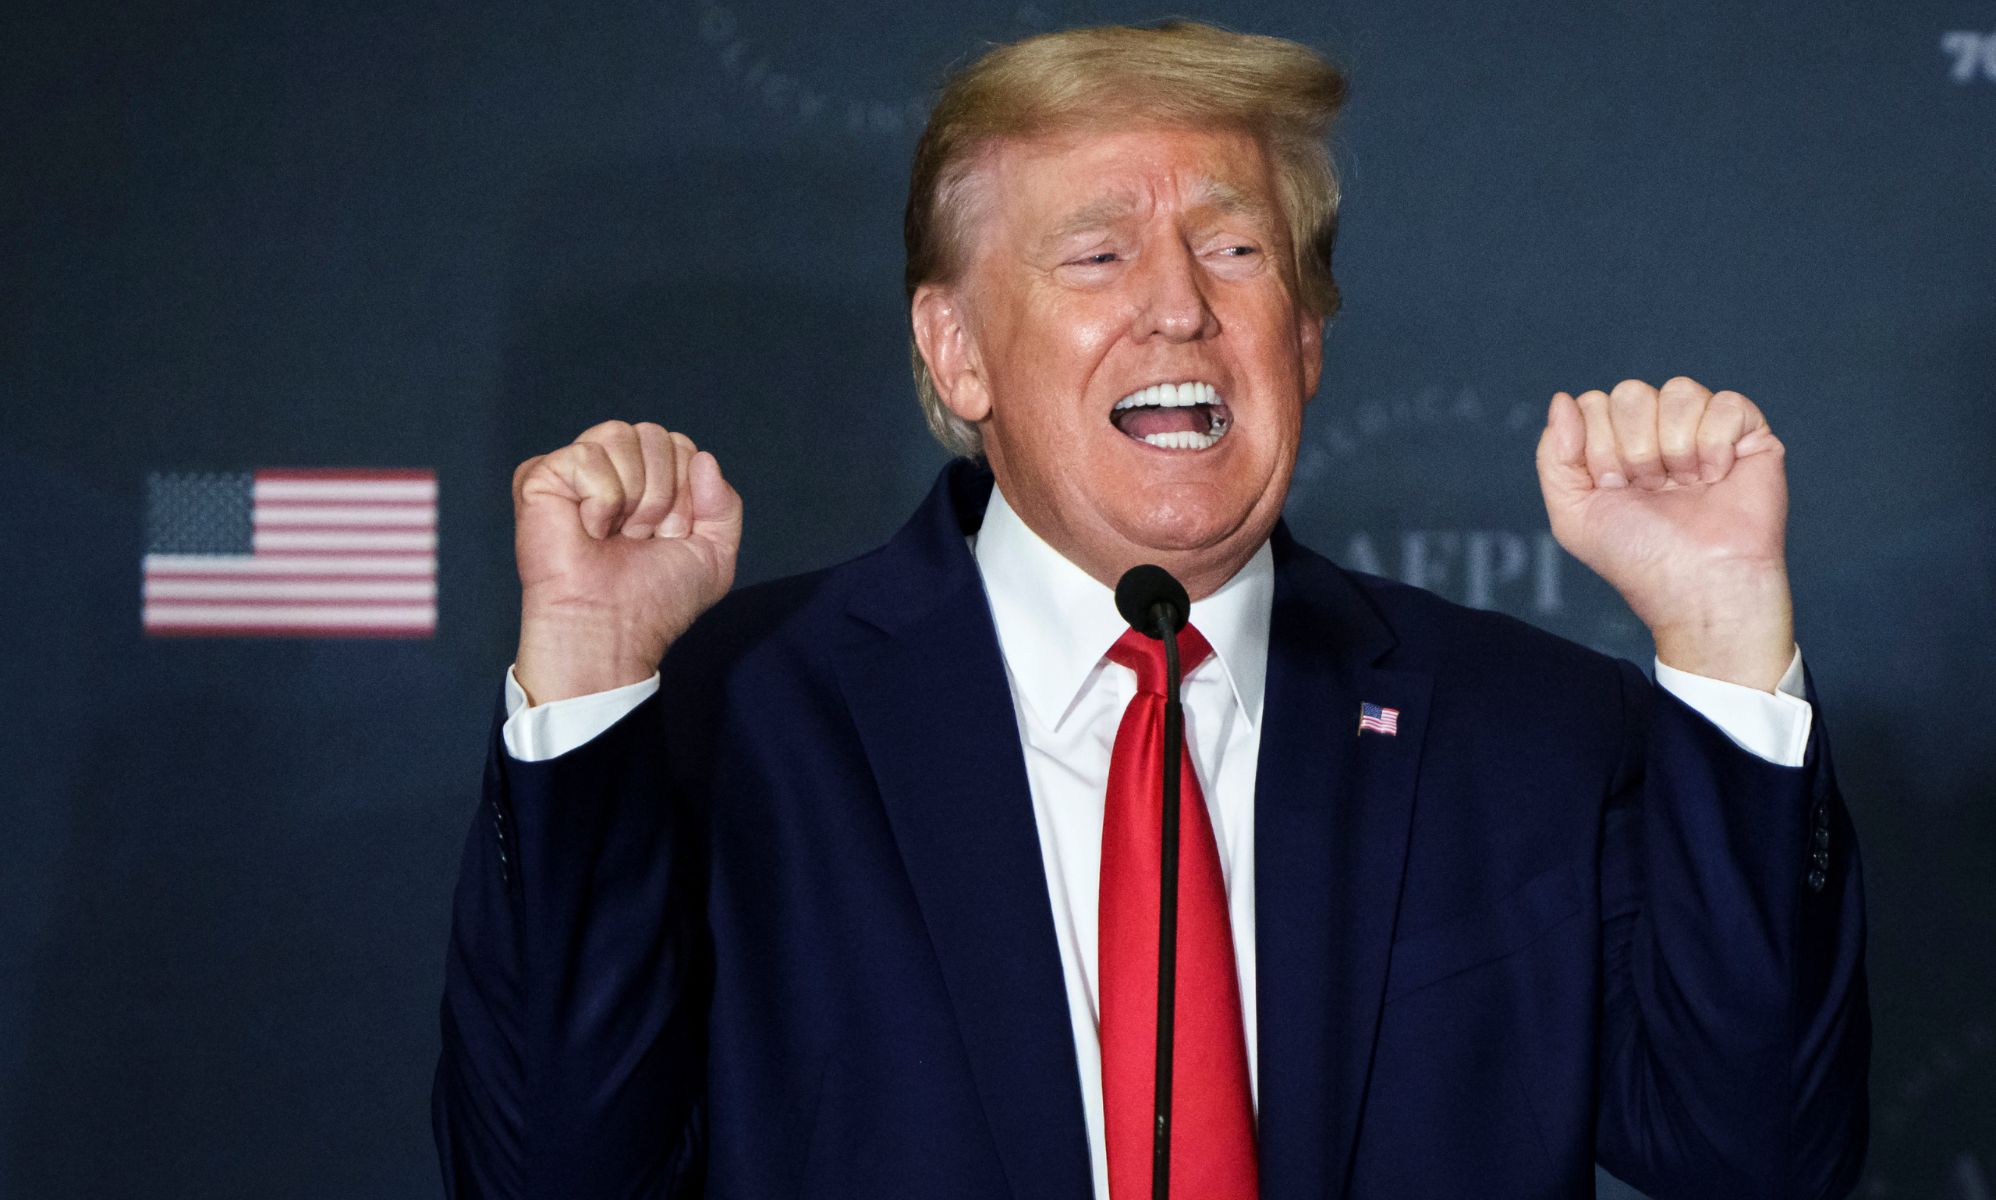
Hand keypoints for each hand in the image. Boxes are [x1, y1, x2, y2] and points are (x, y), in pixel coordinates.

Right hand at [512, 420, 741, 703]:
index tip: (668, 536)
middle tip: (639, 537)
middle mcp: (612, 470)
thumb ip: (725, 504)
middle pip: (656, 435)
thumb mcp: (714, 555)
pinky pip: (587, 455)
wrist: (612, 629)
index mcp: (648, 481)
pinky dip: (600, 499)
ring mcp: (575, 471)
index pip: (682, 447)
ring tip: (614, 533)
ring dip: (633, 496)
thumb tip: (704, 458)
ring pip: (621, 434)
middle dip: (663, 493)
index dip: (687, 493)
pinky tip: (587, 529)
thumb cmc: (654, 600)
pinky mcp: (540, 476)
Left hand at [1536, 377, 1793, 690]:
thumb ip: (1554, 454)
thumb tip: (1562, 399)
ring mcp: (1703, 429)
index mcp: (1616, 444)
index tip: (1614, 488)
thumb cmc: (1638, 557)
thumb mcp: (1572, 514)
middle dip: (1634, 448)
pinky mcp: (1749, 434)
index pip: (1593, 404)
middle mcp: (1658, 432)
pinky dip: (1714, 445)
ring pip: (1679, 390)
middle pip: (1631, 392)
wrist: (1697, 586)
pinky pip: (1725, 403)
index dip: (1598, 446)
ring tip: (1684, 486)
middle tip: (1650, 489)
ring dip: (1673, 448)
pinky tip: (1716, 477)